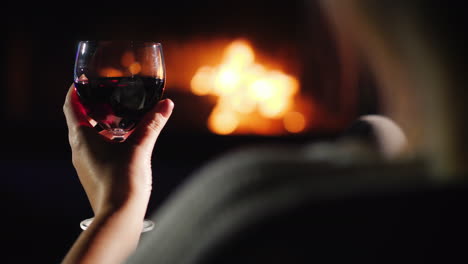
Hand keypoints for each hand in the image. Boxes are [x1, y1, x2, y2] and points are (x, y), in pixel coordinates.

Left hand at [63, 84, 173, 215]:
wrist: (119, 217)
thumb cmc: (123, 181)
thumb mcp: (140, 147)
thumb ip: (152, 124)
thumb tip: (166, 104)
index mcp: (82, 139)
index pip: (71, 106)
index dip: (76, 91)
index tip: (86, 81)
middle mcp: (79, 151)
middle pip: (78, 121)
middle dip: (92, 107)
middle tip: (109, 96)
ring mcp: (85, 165)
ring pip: (88, 137)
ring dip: (100, 124)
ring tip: (120, 116)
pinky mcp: (95, 175)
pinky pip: (96, 151)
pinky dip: (106, 140)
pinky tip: (125, 142)